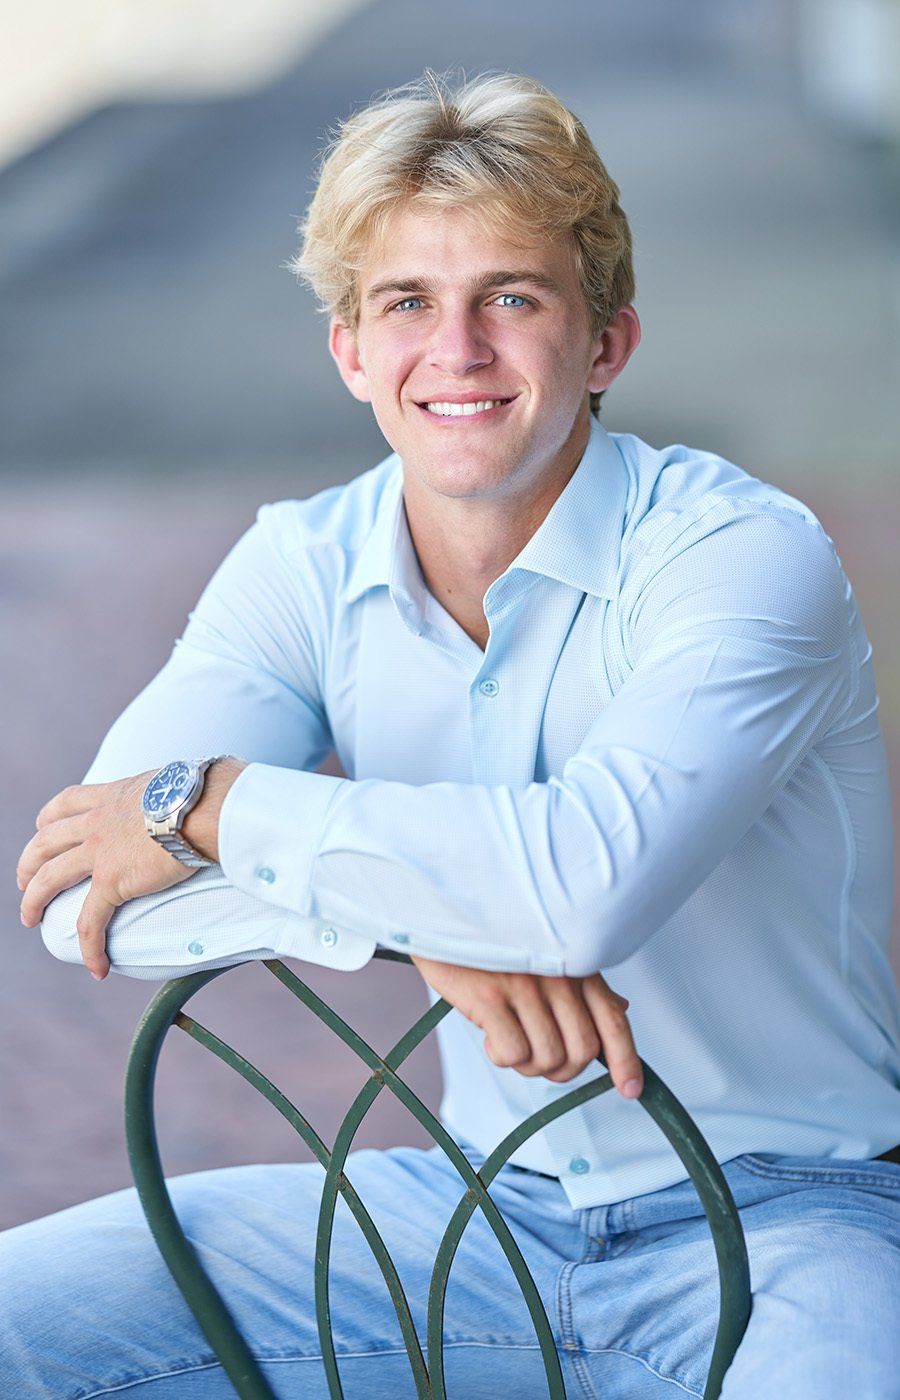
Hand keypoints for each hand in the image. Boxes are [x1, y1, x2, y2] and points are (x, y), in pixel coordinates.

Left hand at [16, 759, 245, 979]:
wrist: (204, 805)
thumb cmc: (204, 792)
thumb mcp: (172, 784)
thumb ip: (168, 794)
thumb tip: (194, 799)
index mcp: (112, 796)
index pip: (65, 803)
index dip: (47, 819)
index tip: (41, 827)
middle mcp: (97, 821)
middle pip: (45, 841)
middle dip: (28, 863)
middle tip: (25, 881)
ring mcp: (99, 851)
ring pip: (48, 878)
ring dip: (33, 901)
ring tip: (30, 920)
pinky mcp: (113, 881)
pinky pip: (90, 921)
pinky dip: (90, 946)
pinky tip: (96, 967)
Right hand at [410, 955, 641, 1097]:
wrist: (444, 919)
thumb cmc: (497, 944)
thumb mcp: (547, 957)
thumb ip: (583, 987)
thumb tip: (621, 1009)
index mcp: (577, 966)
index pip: (613, 1020)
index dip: (626, 1061)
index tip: (630, 1089)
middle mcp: (558, 976)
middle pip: (582, 1051)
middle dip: (562, 1070)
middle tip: (536, 1058)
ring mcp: (526, 986)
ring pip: (548, 1058)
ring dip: (528, 1065)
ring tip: (509, 1041)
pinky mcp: (491, 997)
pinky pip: (513, 1053)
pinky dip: (502, 1056)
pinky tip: (490, 1036)